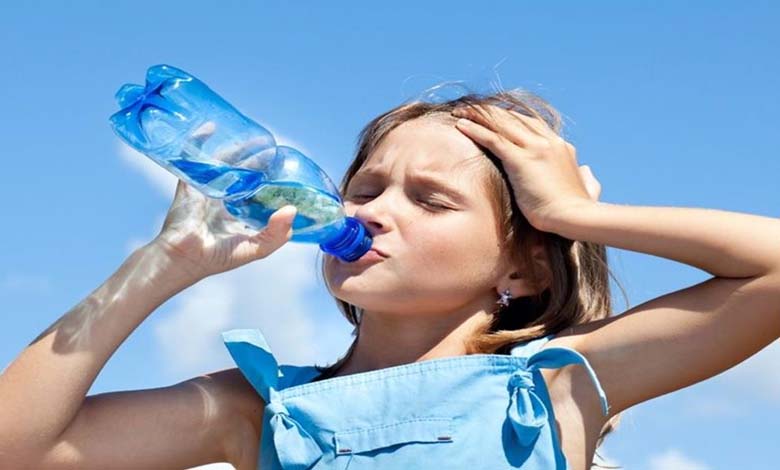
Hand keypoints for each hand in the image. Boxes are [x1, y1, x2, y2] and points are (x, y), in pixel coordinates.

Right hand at [149, 122, 297, 281]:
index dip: (271, 180)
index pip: (259, 192)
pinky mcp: (189, 183)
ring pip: (223, 162)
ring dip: (237, 148)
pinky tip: (210, 127)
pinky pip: (192, 156)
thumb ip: (277, 234)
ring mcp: (206, 190)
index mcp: (240, 214)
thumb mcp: (256, 249)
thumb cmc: (218, 257)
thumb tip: (292, 209)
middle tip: (273, 148)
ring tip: (255, 137)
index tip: (285, 168)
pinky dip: (198, 140)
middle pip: (244, 173)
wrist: (184, 257)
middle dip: (258, 160)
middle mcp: (224, 200)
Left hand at [451, 104, 600, 231]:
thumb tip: (586, 170)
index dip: (510, 118)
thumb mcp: (588, 187)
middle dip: (490, 112)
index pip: (531, 123)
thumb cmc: (578, 208)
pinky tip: (460, 124)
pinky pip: (493, 139)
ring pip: (501, 123)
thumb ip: (587, 177)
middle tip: (471, 109)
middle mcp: (547, 141)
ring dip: (478, 115)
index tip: (493, 117)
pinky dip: (475, 130)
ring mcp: (535, 148)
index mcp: (560, 146)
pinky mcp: (521, 160)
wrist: (575, 217)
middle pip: (514, 117)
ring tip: (460, 111)